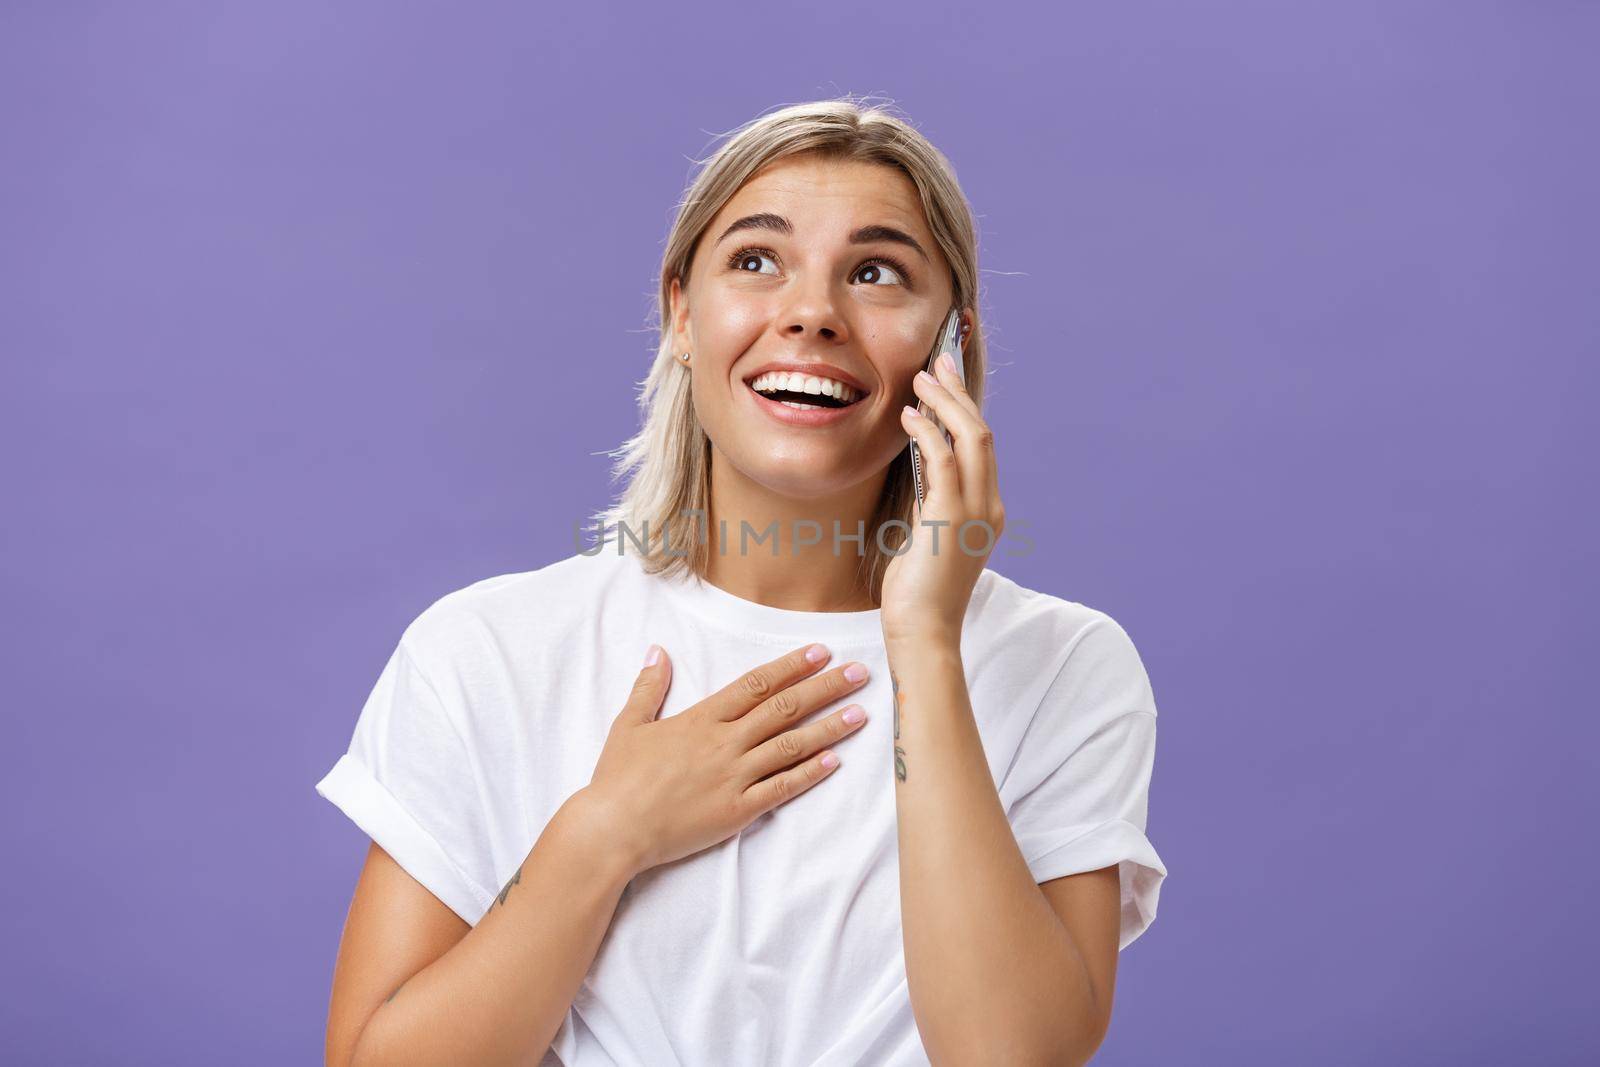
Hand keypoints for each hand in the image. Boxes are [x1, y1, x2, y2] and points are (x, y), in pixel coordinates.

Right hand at [582, 643, 871, 875]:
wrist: (613, 829)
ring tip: (861, 713)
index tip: (821, 651)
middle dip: (826, 688)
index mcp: (701, 718)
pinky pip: (781, 788)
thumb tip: (659, 651)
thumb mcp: (628, 725)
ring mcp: (733, 777)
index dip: (792, 666)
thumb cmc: (617, 778)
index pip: (756, 684)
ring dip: (829, 728)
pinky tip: (834, 761)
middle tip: (860, 673)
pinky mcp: (737, 810)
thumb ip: (649, 687)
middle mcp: (724, 743)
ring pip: (791, 745)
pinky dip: (809, 774)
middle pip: (784, 708)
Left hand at [880, 349, 1004, 645]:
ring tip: (921, 379)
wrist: (923, 632)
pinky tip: (909, 417)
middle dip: (959, 394)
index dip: (964, 410)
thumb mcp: (927, 539)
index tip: (945, 383)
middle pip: (982, 434)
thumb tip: (920, 472)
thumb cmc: (917, 594)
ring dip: (945, 403)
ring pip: (971, 439)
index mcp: (987, 512)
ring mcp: (976, 512)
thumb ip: (931, 505)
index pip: (981, 448)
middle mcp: (990, 507)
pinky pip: (944, 460)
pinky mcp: (952, 518)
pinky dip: (928, 431)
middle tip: (937, 363)